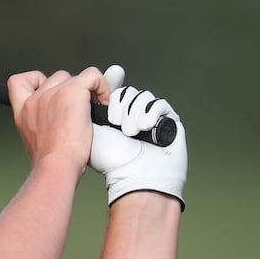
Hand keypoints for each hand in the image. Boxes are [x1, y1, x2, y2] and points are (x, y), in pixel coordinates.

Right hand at [8, 67, 110, 174]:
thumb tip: (59, 124)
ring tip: (92, 110)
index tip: (50, 94)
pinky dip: (102, 86)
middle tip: (79, 110)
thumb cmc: (52, 164)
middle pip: (56, 78)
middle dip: (70, 90)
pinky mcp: (72, 93)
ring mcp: (53, 94)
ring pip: (74, 77)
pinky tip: (103, 104)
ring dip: (86, 90)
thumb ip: (43, 127)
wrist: (56, 167)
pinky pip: (92, 76)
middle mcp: (35, 99)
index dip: (36, 81)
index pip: (19, 82)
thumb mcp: (37, 144)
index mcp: (24, 112)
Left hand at [90, 66, 187, 209]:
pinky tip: (144, 128)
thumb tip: (90, 81)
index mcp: (117, 117)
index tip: (108, 95)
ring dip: (133, 113)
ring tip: (130, 132)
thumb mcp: (92, 130)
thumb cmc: (112, 160)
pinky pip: (159, 104)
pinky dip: (149, 113)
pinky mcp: (169, 120)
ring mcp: (153, 117)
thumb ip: (90, 105)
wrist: (134, 177)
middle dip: (120, 106)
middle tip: (116, 124)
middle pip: (128, 92)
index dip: (113, 90)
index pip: (117, 93)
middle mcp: (135, 115)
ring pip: (142, 96)